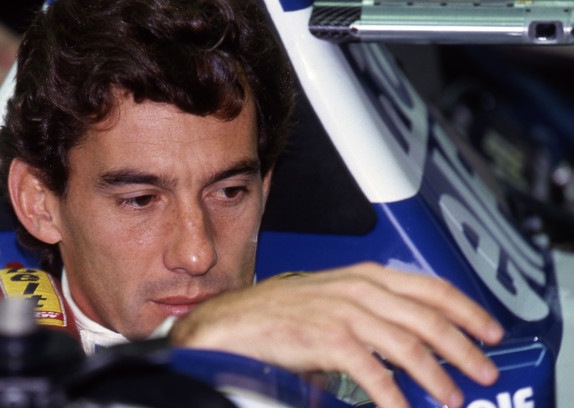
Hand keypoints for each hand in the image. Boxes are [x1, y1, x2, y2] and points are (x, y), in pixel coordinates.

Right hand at [171, 262, 503, 407]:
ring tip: (453, 398)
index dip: (466, 309)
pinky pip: (374, 374)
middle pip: (428, 319)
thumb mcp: (330, 300)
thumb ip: (368, 315)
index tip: (489, 330)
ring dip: (437, 377)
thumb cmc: (279, 313)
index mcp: (363, 276)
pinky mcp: (327, 339)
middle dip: (463, 348)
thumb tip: (404, 344)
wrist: (233, 323)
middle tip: (484, 372)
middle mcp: (358, 289)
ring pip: (408, 346)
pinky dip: (395, 398)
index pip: (429, 287)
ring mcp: (343, 313)